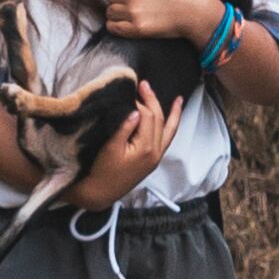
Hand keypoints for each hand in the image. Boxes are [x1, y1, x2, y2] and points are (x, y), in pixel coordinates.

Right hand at [72, 82, 181, 207]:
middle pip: (159, 119)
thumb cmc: (101, 171)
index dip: (138, 102)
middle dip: (153, 100)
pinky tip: (172, 119)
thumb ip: (125, 128)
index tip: (129, 92)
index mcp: (146, 148)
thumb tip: (137, 110)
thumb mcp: (110, 148)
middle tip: (144, 84)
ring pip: (169, 129)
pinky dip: (171, 126)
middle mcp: (156, 151)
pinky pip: (167, 138)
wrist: (100, 193)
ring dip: (172, 113)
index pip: (147, 117)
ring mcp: (156, 156)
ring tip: (178, 99)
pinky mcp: (153, 160)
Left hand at [104, 0, 217, 45]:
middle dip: (115, 0)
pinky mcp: (137, 28)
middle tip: (122, 5)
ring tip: (120, 16)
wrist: (197, 11)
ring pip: (110, 11)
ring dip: (114, 14)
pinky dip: (114, 26)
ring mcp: (134, 12)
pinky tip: (118, 26)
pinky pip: (114, 27)